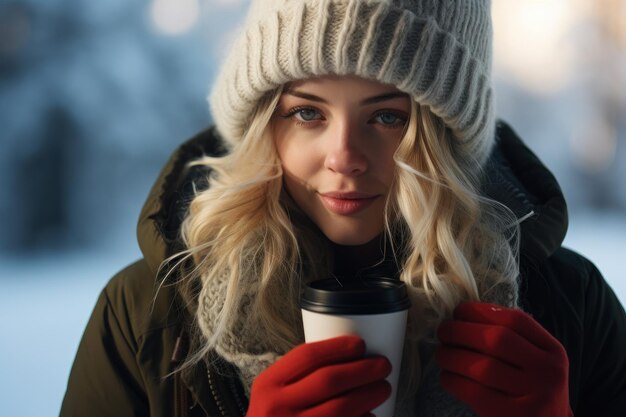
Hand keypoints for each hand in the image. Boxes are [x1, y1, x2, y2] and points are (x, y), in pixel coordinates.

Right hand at [246, 335, 391, 416]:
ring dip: (369, 395)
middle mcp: (278, 408)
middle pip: (330, 380)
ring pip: (342, 408)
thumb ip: (297, 378)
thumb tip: (345, 359)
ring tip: (383, 387)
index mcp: (268, 385)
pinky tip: (371, 415)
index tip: (359, 344)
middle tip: (382, 365)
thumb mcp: (272, 394)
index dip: (338, 347)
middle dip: (362, 370)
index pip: (307, 356)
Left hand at [436, 302, 572, 416]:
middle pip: (497, 339)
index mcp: (554, 352)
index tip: (459, 311)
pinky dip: (453, 381)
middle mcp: (548, 372)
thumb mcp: (536, 363)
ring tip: (442, 355)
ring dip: (452, 356)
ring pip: (482, 366)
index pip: (516, 320)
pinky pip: (473, 392)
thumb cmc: (532, 392)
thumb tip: (466, 315)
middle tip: (443, 331)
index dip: (481, 311)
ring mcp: (533, 397)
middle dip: (461, 331)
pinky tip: (447, 377)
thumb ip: (513, 339)